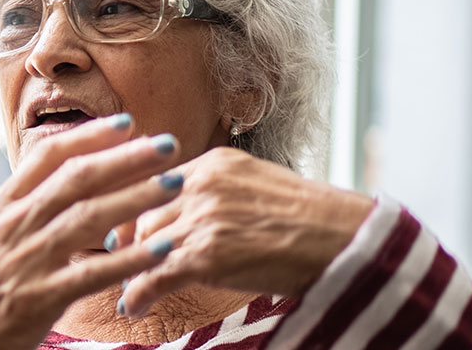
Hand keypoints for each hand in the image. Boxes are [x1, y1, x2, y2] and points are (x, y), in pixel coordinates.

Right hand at [0, 115, 183, 349]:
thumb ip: (23, 206)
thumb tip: (58, 176)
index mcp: (1, 206)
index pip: (48, 158)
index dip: (88, 136)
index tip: (125, 123)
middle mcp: (14, 225)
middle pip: (77, 179)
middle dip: (126, 158)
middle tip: (167, 144)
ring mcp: (27, 260)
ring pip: (89, 218)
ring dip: (136, 198)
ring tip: (173, 185)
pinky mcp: (41, 298)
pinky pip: (93, 273)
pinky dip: (129, 259)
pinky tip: (160, 250)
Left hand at [115, 147, 373, 317]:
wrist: (345, 241)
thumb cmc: (311, 220)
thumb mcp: (258, 185)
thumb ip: (219, 191)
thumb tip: (191, 213)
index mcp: (213, 164)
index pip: (154, 184)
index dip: (135, 211)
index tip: (126, 230)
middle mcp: (202, 185)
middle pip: (143, 216)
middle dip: (131, 243)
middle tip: (126, 263)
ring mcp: (203, 219)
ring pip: (144, 247)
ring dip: (133, 271)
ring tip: (133, 289)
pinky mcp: (206, 256)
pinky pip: (155, 278)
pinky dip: (138, 296)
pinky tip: (136, 308)